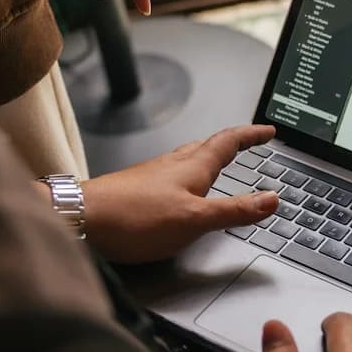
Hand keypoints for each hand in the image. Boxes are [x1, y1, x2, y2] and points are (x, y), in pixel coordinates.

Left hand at [80, 125, 278, 262]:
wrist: (80, 219)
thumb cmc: (133, 218)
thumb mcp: (195, 219)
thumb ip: (235, 210)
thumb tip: (272, 199)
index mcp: (193, 167)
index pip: (229, 142)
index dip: (251, 135)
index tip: (268, 131)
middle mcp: (173, 165)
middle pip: (209, 145)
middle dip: (232, 142)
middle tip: (248, 141)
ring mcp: (153, 175)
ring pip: (189, 158)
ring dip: (209, 156)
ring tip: (220, 160)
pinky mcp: (137, 189)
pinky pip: (172, 173)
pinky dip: (188, 173)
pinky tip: (180, 188)